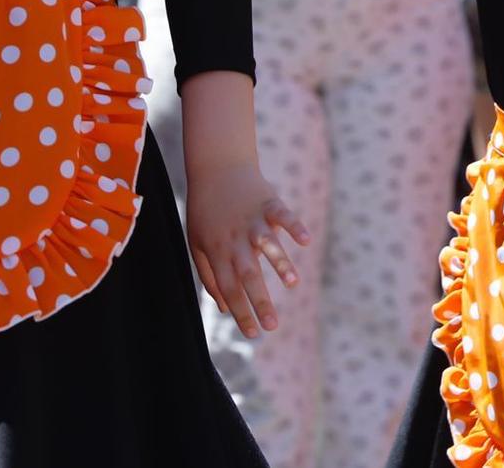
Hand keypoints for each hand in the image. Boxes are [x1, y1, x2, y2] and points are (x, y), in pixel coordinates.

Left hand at [185, 158, 308, 339]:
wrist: (216, 168)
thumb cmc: (206, 210)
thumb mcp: (198, 244)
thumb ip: (208, 275)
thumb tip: (223, 307)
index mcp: (217, 252)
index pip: (229, 289)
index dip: (241, 312)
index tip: (253, 334)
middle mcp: (235, 239)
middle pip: (247, 275)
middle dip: (260, 302)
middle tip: (272, 327)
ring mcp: (252, 220)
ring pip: (266, 244)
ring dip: (279, 263)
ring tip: (293, 283)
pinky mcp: (268, 202)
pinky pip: (282, 215)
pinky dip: (293, 226)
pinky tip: (305, 241)